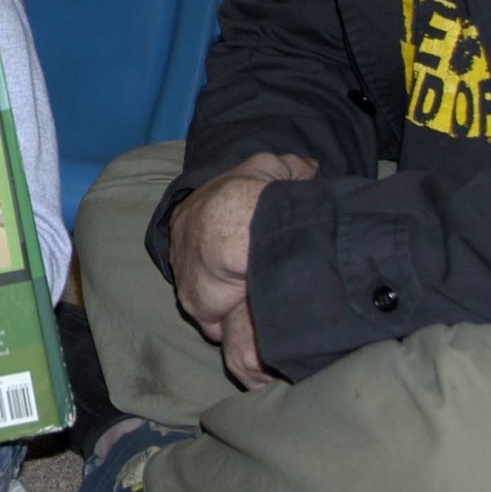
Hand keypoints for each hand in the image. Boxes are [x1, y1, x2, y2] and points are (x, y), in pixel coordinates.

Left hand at [167, 152, 315, 385]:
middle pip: (204, 268)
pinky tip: (255, 319)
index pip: (205, 233)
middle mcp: (182, 248)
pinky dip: (232, 323)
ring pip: (211, 296)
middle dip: (226, 275)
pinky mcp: (196, 305)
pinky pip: (214, 322)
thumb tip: (308, 169)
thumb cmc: (248, 194)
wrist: (237, 228)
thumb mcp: (269, 169)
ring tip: (260, 301)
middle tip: (255, 278)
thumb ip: (287, 168)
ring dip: (233, 300)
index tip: (244, 249)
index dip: (225, 241)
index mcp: (192, 215)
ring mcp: (186, 278)